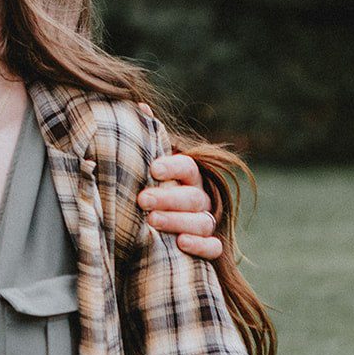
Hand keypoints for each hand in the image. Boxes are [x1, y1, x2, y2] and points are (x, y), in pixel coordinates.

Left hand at [134, 104, 220, 260]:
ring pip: (201, 220)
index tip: (153, 169)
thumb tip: (140, 107)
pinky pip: (213, 247)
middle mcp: (200, 197)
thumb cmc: (152, 188)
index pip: (187, 166)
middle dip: (167, 198)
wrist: (158, 222)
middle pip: (192, 196)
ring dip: (177, 221)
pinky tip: (181, 244)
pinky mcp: (209, 245)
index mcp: (188, 175)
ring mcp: (206, 221)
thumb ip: (147, 140)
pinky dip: (200, 245)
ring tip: (151, 221)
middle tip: (143, 200)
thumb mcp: (148, 166)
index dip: (172, 166)